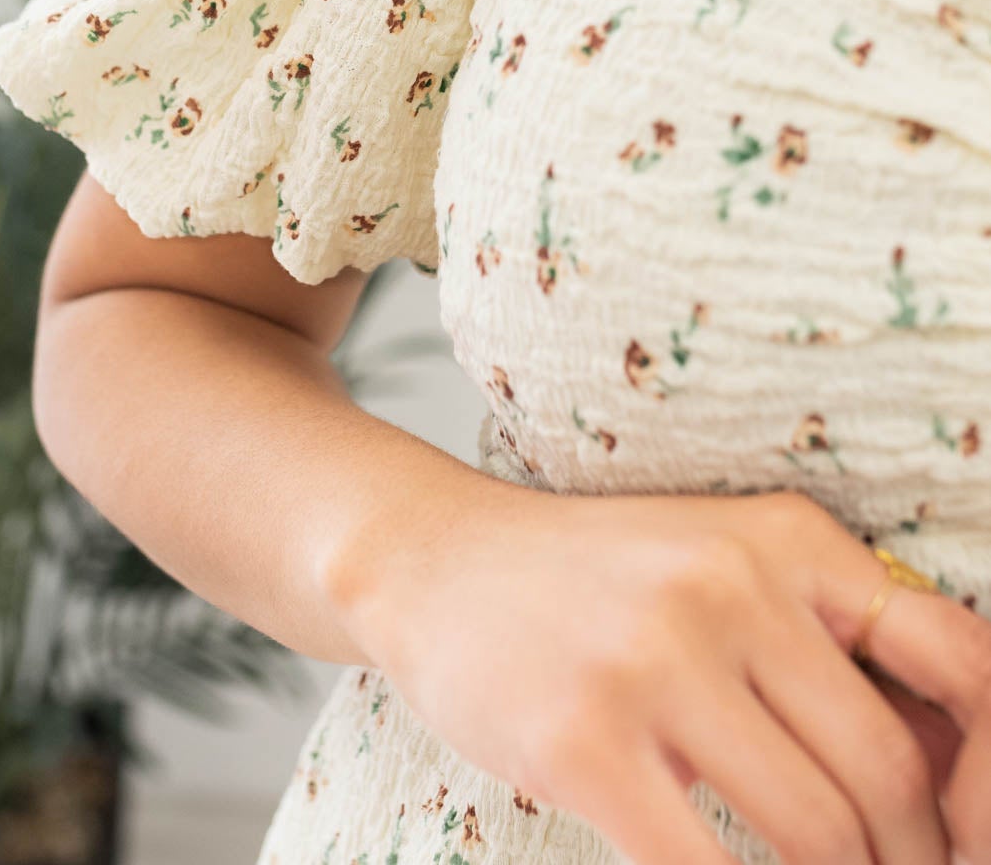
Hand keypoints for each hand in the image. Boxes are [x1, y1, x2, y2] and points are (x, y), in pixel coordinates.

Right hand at [332, 482, 990, 864]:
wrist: (436, 560)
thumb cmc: (601, 581)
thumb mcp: (726, 565)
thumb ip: (827, 645)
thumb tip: (955, 776)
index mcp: (788, 537)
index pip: (959, 657)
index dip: (989, 776)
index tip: (968, 836)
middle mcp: (731, 585)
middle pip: (888, 771)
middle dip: (913, 861)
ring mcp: (655, 661)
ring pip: (818, 834)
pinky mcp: (585, 741)